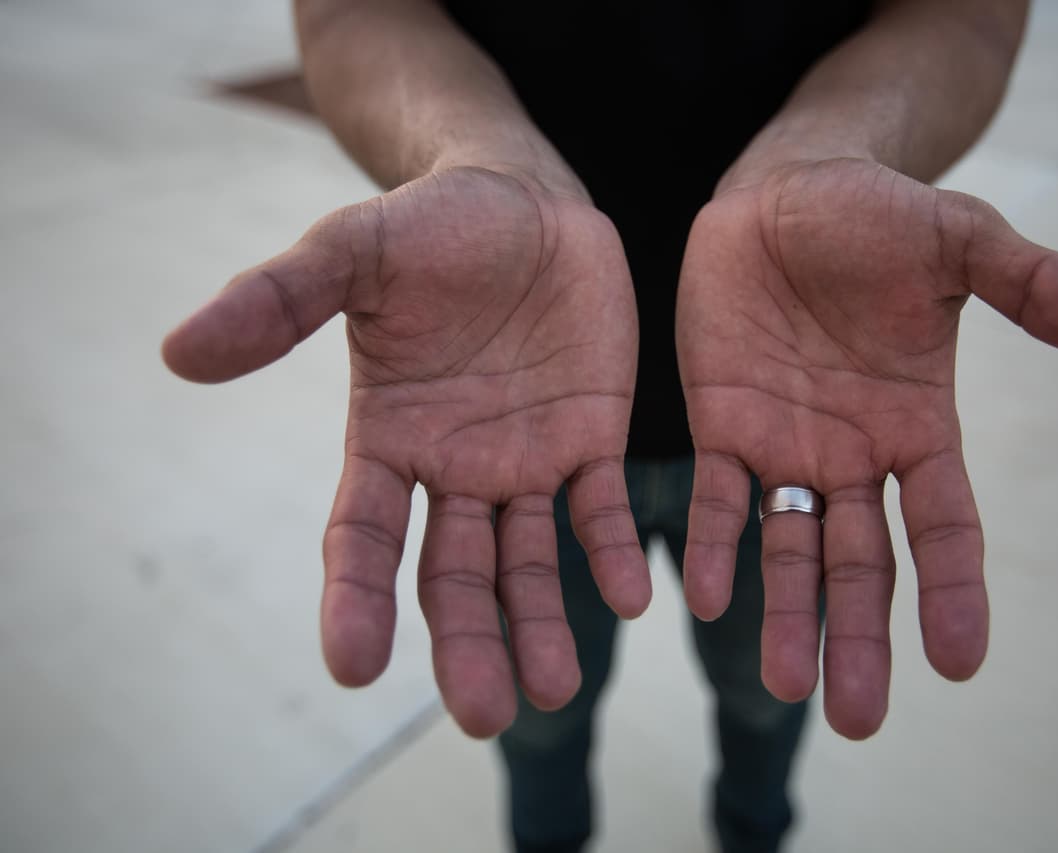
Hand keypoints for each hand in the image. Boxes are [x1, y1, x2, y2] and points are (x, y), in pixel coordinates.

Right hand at [163, 167, 650, 736]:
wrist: (523, 202)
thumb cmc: (431, 228)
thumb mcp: (352, 250)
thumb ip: (277, 300)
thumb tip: (177, 354)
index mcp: (387, 439)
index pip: (363, 537)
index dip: (355, 598)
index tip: (354, 665)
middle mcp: (452, 469)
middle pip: (452, 577)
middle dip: (466, 644)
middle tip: (484, 714)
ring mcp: (523, 463)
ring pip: (526, 564)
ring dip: (539, 626)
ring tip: (554, 688)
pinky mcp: (589, 442)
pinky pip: (601, 512)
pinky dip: (610, 554)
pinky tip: (628, 598)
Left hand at [676, 158, 1057, 737]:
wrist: (785, 191)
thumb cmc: (878, 217)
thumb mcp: (961, 240)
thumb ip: (1035, 285)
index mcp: (918, 426)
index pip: (943, 526)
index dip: (953, 590)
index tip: (959, 662)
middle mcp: (854, 454)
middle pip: (863, 564)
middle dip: (860, 636)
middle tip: (857, 718)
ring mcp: (786, 446)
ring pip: (789, 550)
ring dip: (786, 616)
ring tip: (782, 684)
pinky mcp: (721, 425)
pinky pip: (716, 499)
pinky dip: (713, 545)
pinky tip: (706, 598)